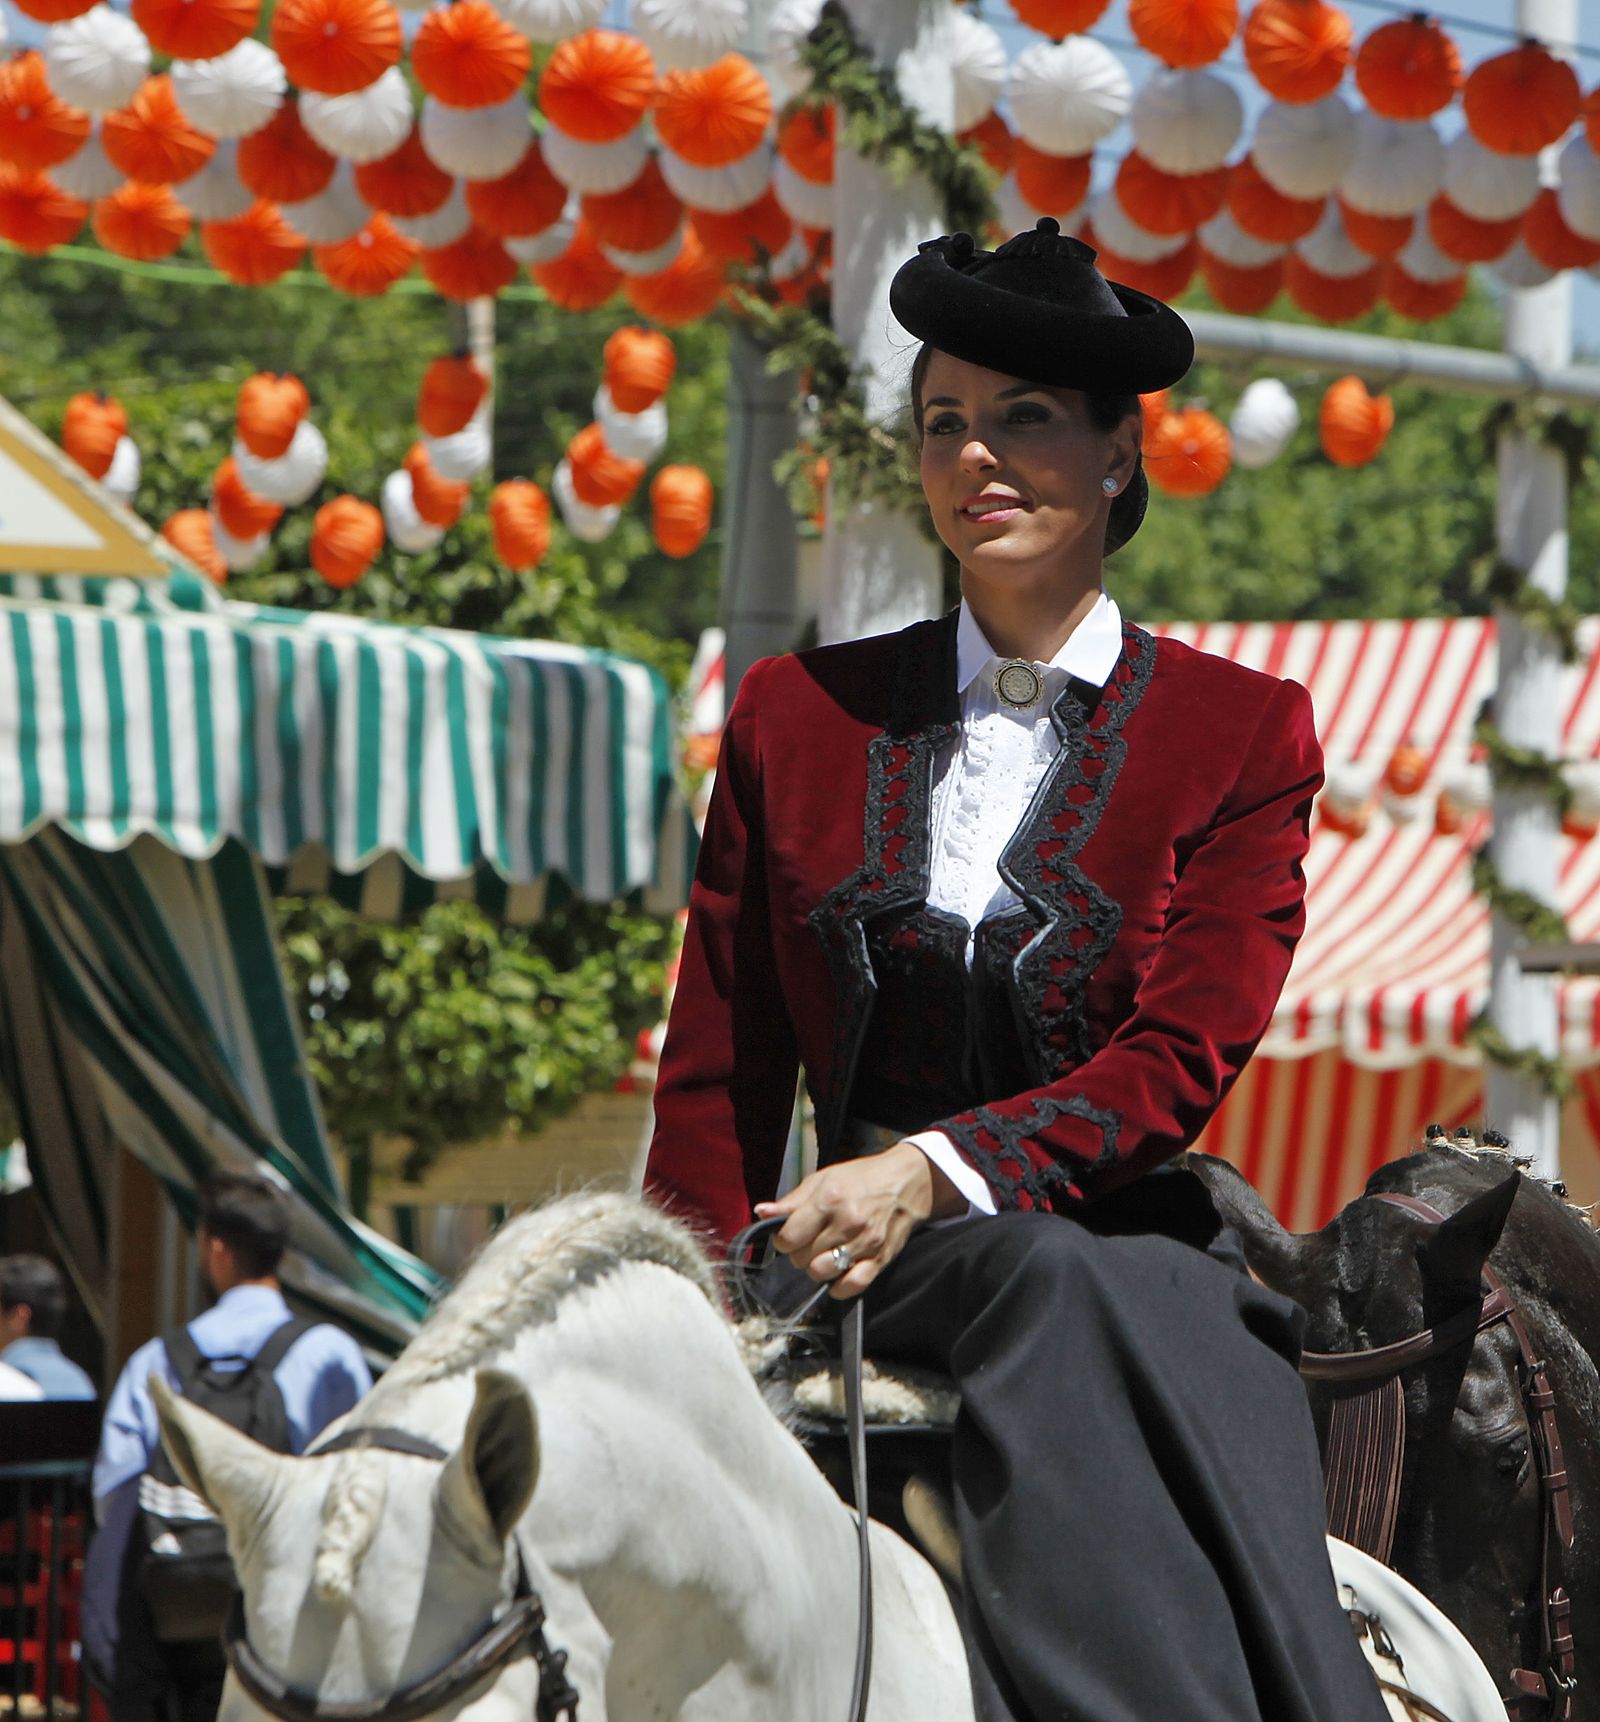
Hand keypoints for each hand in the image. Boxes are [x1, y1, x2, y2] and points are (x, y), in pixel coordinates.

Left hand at [753, 1143, 965, 1298]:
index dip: (783, 1240)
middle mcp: (847, 1222)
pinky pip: (851, 1286)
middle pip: (802, 1258)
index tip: (789, 1235)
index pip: (788, 1238)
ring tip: (823, 1254)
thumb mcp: (823, 1179)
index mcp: (828, 1199)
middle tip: (810, 1241)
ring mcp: (865, 1243)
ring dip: (816, 1268)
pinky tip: (837, 1273)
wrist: (906, 1182)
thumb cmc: (860, 1178)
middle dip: (799, 1252)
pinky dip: (838, 1287)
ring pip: (821, 1273)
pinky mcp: (881, 1259)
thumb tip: (762, 1212)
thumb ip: (792, 1200)